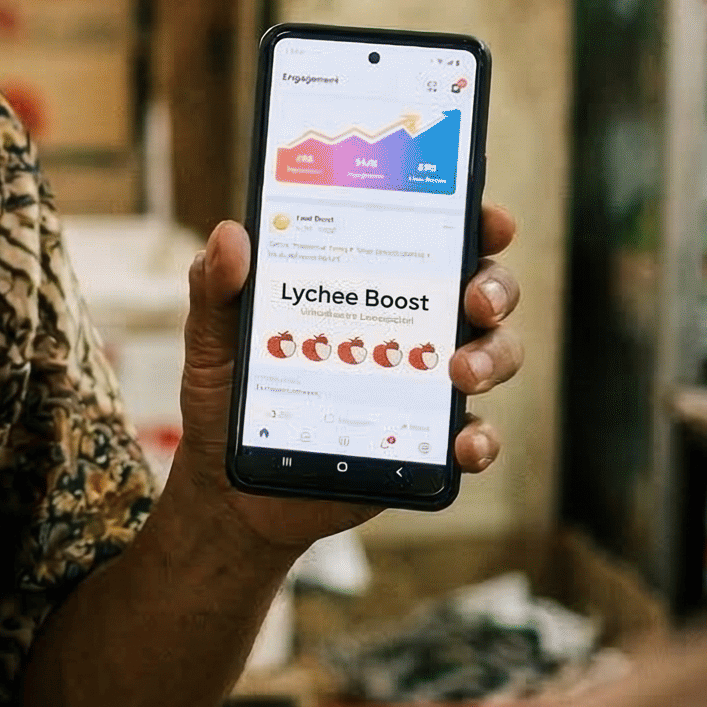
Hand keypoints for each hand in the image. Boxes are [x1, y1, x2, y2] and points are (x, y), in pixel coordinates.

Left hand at [175, 204, 524, 548]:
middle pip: (479, 293)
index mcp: (363, 286)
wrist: (228, 485)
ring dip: (492, 357)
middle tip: (474, 301)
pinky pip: (474, 437)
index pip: (430, 241)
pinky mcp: (424, 444)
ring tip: (459, 373)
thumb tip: (230, 234)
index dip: (471, 223)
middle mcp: (405, 327)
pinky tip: (463, 443)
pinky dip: (480, 438)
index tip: (489, 220)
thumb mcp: (213, 337)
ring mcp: (422, 386)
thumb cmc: (226, 394)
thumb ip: (217, 287)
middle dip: (493, 288)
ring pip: (491, 356)